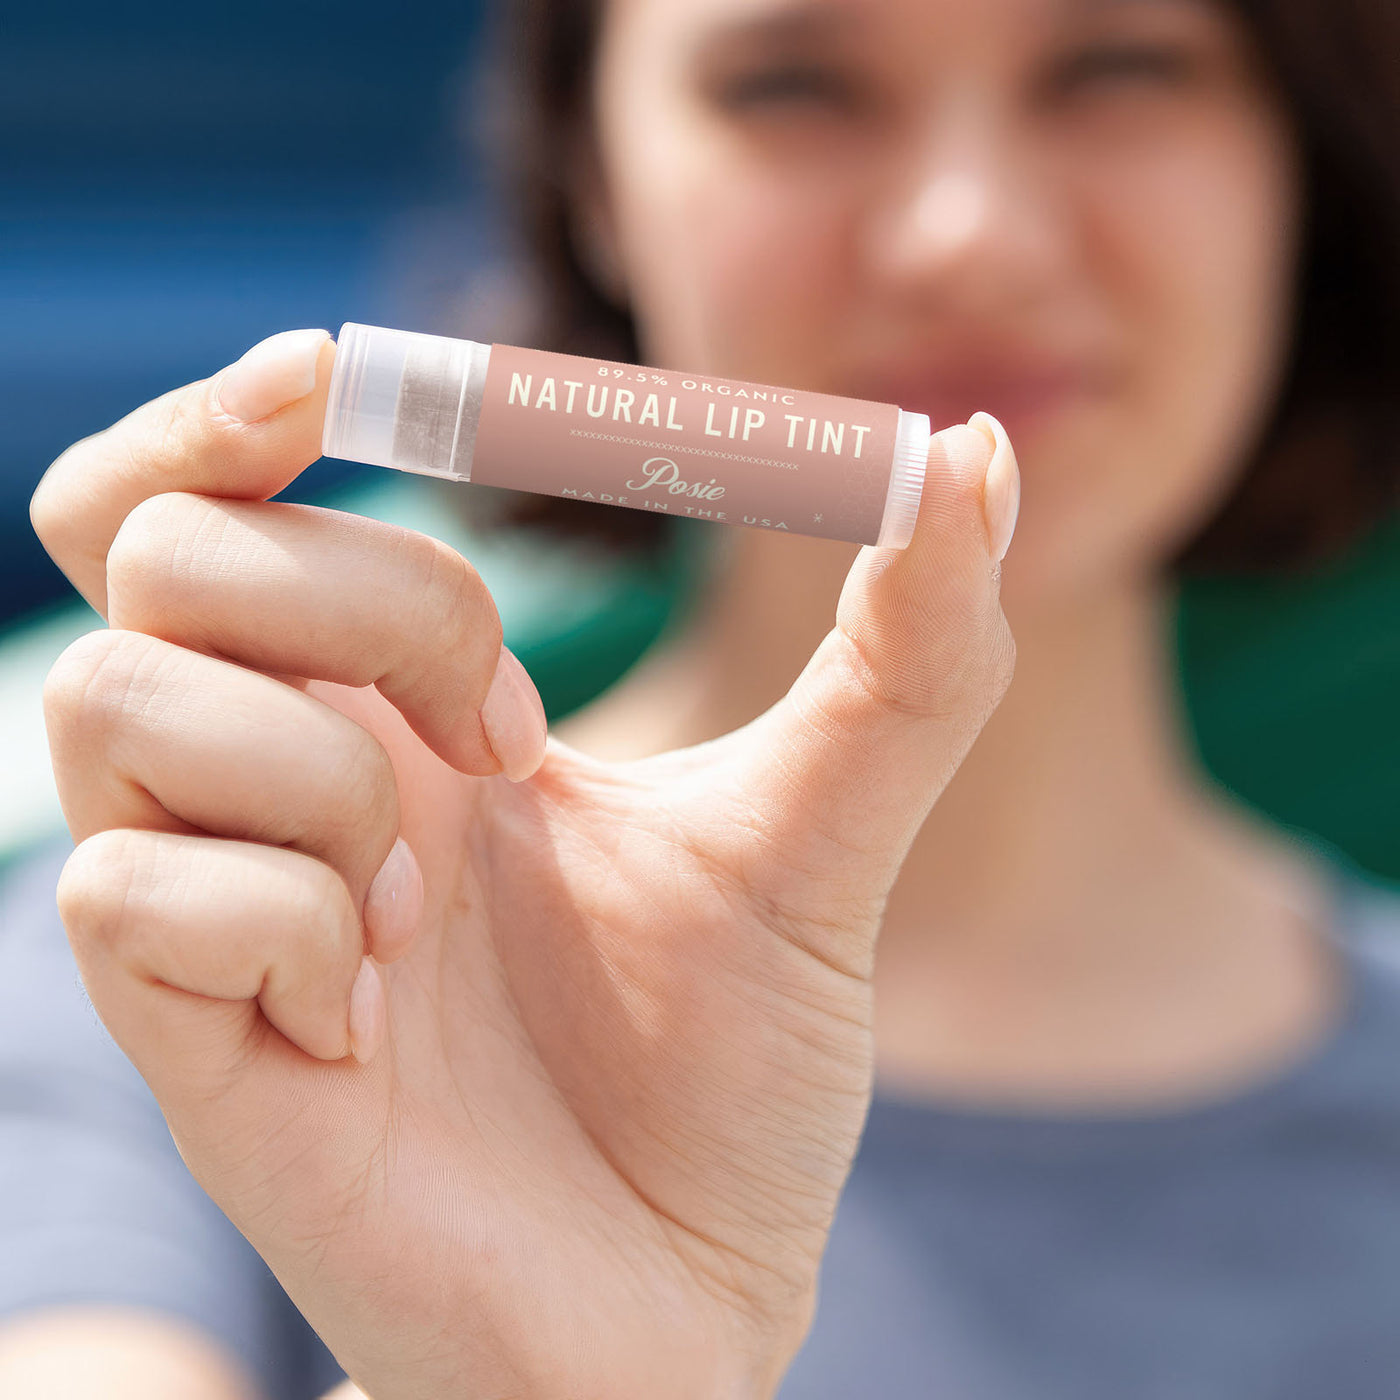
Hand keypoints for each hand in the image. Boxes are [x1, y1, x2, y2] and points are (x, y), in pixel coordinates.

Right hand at [34, 329, 1017, 1399]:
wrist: (677, 1300)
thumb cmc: (727, 1073)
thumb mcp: (825, 836)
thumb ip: (905, 653)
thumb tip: (979, 450)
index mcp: (394, 704)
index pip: (209, 493)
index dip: (235, 404)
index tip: (339, 379)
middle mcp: (277, 774)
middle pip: (159, 546)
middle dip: (363, 597)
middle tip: (506, 731)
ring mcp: (212, 903)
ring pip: (116, 693)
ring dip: (323, 771)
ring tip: (437, 901)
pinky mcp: (184, 1035)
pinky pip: (134, 890)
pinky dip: (284, 926)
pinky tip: (376, 1022)